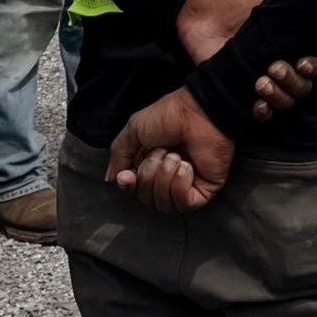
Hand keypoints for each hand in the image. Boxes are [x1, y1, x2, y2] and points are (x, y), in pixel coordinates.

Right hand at [106, 87, 233, 212]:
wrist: (199, 111)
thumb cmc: (171, 115)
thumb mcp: (134, 129)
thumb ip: (119, 154)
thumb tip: (112, 179)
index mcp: (150, 162)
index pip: (134, 189)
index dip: (128, 185)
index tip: (127, 175)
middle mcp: (167, 176)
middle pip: (146, 200)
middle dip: (149, 176)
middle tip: (160, 152)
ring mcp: (186, 184)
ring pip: (163, 205)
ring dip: (164, 179)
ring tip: (175, 157)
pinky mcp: (203, 190)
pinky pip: (183, 205)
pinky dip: (180, 186)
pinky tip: (186, 167)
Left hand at [177, 0, 316, 120]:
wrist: (203, 13)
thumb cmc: (237, 2)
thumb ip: (291, 3)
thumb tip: (314, 6)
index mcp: (292, 45)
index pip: (316, 64)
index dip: (315, 67)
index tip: (303, 63)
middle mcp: (282, 65)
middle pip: (303, 87)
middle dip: (292, 81)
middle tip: (275, 67)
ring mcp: (264, 82)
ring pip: (286, 102)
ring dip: (278, 97)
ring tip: (261, 83)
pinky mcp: (243, 94)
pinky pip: (262, 113)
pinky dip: (264, 112)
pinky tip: (257, 105)